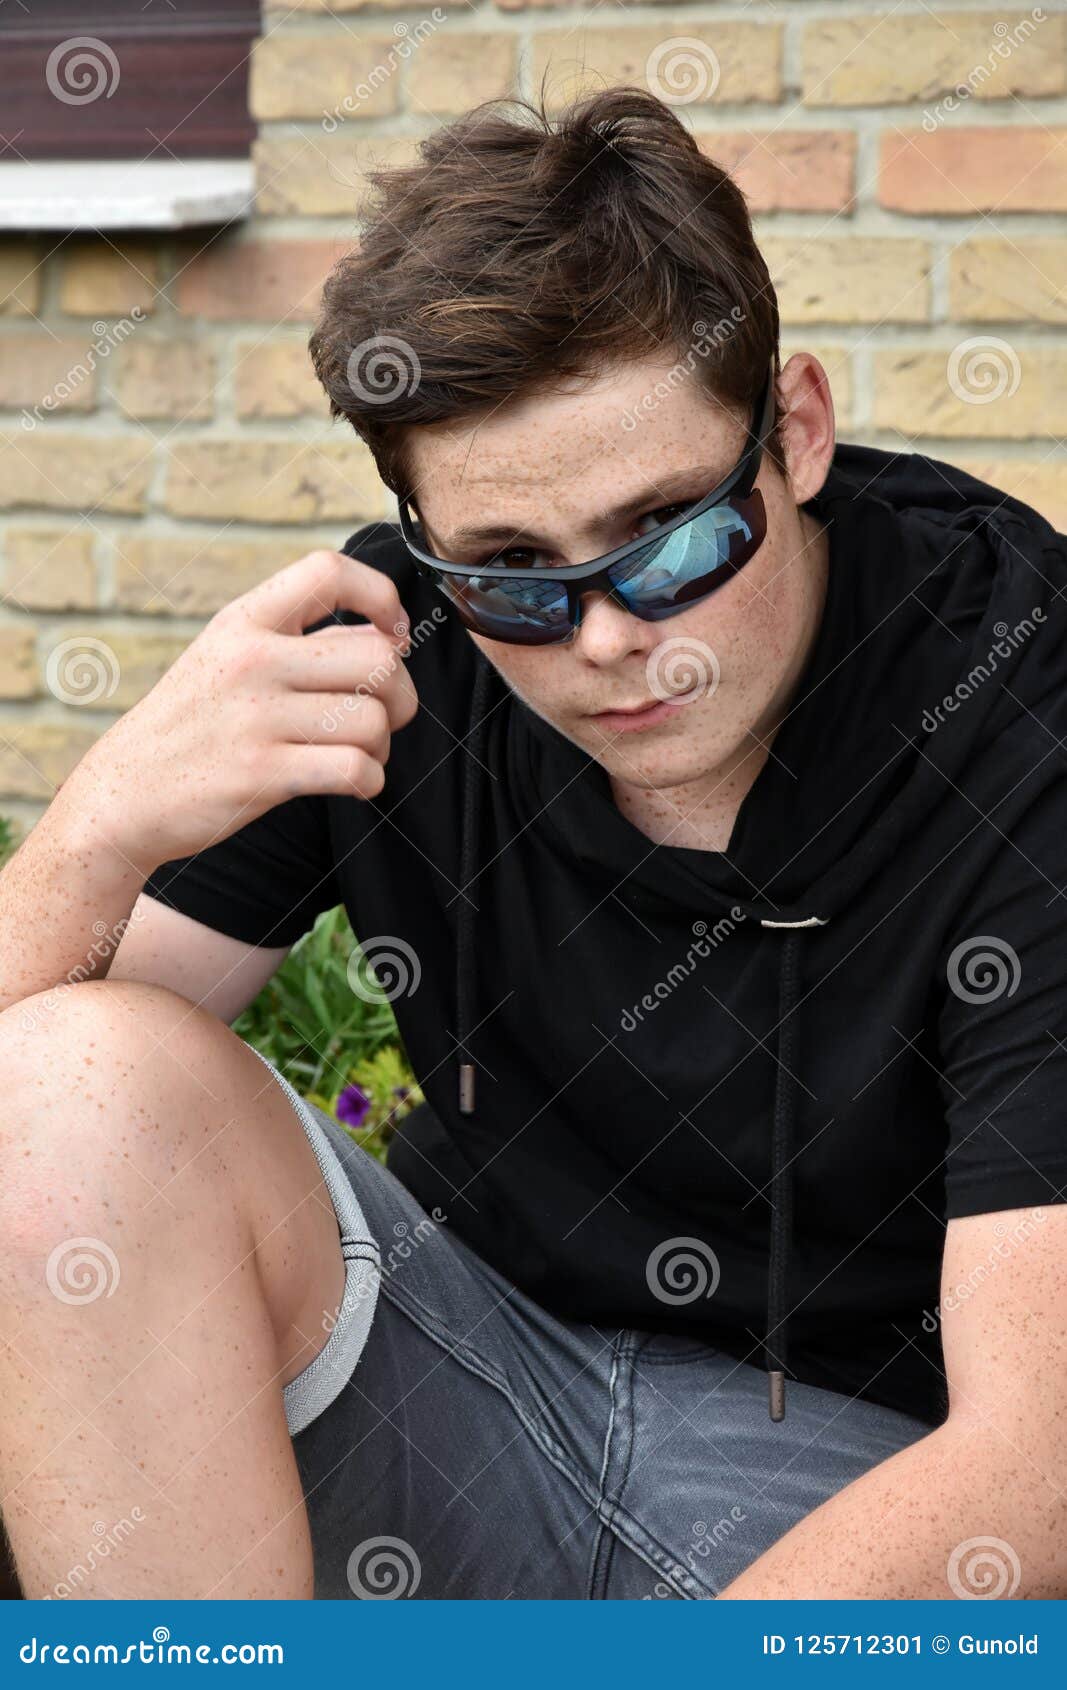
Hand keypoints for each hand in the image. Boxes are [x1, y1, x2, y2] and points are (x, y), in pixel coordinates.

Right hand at [60, 549, 417, 874]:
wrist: (126, 793)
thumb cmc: (192, 724)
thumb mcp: (225, 657)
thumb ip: (296, 640)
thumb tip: (386, 634)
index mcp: (244, 622)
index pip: (328, 571)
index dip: (381, 597)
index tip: (392, 632)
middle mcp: (251, 660)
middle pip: (377, 658)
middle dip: (400, 694)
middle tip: (384, 715)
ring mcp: (256, 717)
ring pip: (373, 720)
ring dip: (381, 745)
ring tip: (356, 753)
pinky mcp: (262, 773)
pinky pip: (356, 769)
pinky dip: (370, 781)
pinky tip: (353, 781)